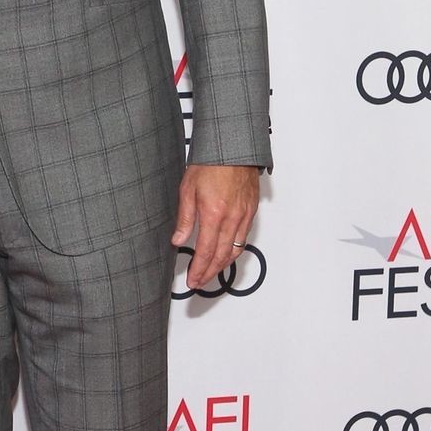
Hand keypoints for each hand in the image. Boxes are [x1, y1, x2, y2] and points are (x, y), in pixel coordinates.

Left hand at [171, 164, 259, 290]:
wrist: (232, 147)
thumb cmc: (210, 163)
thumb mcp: (187, 189)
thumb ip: (184, 219)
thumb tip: (178, 241)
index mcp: (214, 214)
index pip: (206, 252)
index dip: (199, 269)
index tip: (192, 280)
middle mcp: (232, 218)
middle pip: (222, 256)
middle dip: (210, 273)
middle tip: (199, 282)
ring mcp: (244, 215)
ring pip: (235, 250)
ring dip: (223, 266)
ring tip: (211, 273)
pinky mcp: (251, 210)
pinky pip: (244, 238)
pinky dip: (234, 251)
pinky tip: (226, 255)